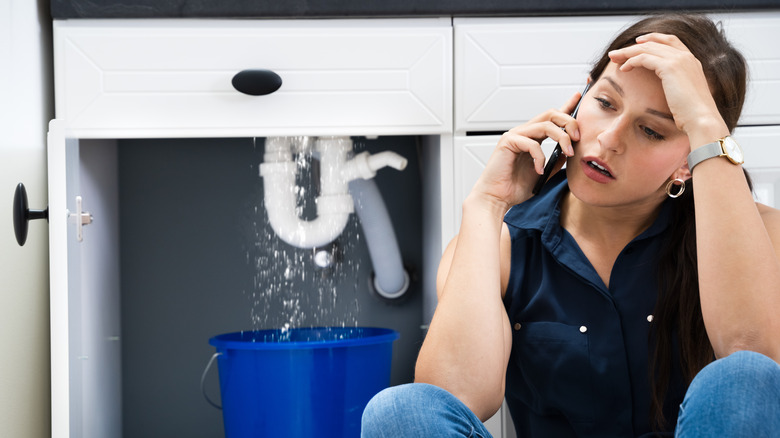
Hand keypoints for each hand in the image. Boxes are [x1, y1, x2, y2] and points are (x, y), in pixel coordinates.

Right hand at [468, 91, 583, 211]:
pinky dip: (540, 157)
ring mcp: (515, 136)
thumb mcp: (543, 173)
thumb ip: (555, 162)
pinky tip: (539, 170)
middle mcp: (524, 133)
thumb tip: (568, 153)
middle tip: (577, 137)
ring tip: (568, 153)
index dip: (566, 106)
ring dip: (562, 137)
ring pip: (545, 125)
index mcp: (532, 138)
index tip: (578, 97)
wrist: (497, 198)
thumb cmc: (514, 187)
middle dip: (569, 122)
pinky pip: (532, 143)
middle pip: (551, 114)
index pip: (551, 118)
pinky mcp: (508, 142)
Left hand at [607, 33, 728, 141]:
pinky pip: (644, 58)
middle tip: (617, 53)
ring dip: (627, 52)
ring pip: (647, 48)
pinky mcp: (669, 67)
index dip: (653, 38)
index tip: (638, 42)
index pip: (671, 40)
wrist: (701, 119)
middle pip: (655, 43)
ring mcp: (679, 60)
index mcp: (692, 61)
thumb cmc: (692, 114)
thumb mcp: (685, 95)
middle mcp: (686, 56)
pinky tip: (623, 69)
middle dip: (633, 46)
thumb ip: (678, 86)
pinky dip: (631, 61)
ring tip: (614, 58)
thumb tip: (669, 91)